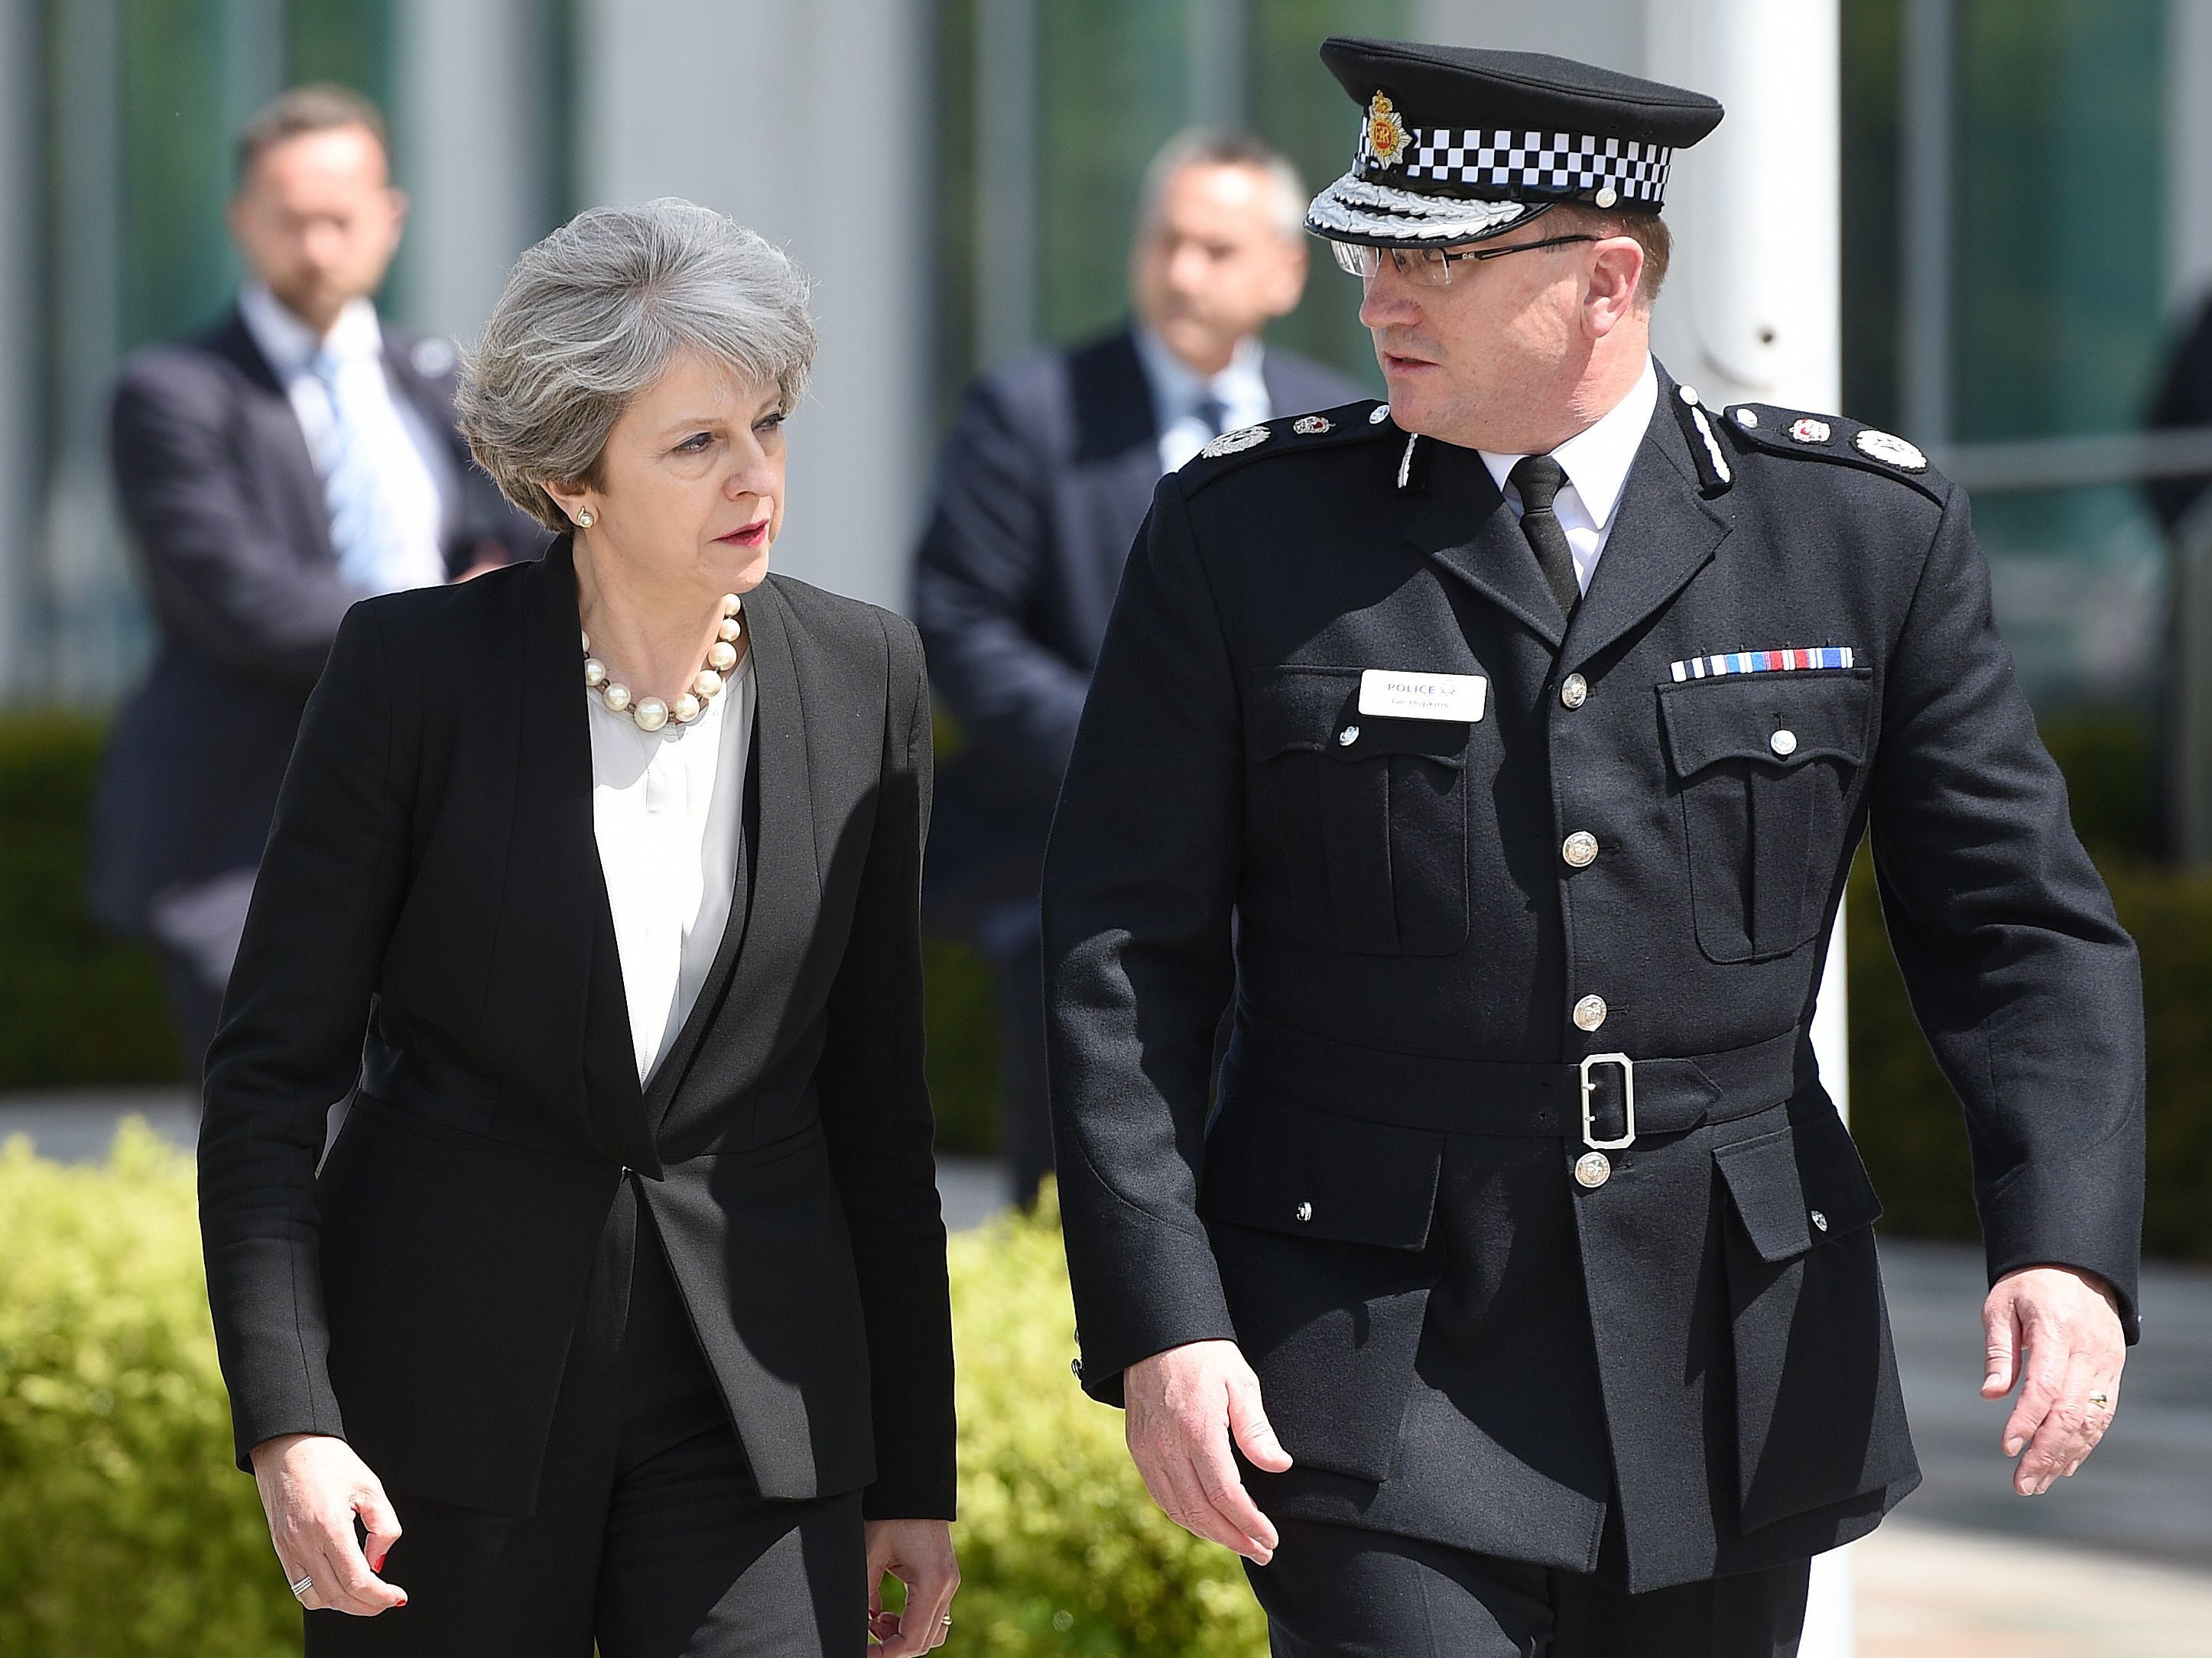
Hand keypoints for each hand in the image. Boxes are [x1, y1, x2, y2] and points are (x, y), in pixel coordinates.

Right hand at [248, 1433, 406, 1615]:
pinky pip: (300, 1586)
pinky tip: (342, 1585)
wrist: (288, 1446)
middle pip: (337, 1596)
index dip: (380, 1596)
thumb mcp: (370, 1486)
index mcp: (329, 1525)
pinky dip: (323, 1595)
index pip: (356, 1579)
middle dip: (367, 1606)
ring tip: (367, 1596)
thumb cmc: (331, 1461)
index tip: (398, 1596)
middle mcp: (303, 1542)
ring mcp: (287, 1548)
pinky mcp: (280, 1549)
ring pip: (315, 1598)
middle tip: (388, 1601)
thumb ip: (384, 1526)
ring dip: (344, 1605)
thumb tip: (379, 1564)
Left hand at [865, 1518, 957, 1653]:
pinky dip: (911, 1622)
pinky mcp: (945, 1579)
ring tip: (876, 1621)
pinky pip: (933, 1616)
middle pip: (924, 1642)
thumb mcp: (871, 1553)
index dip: (885, 1654)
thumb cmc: (892, 1514)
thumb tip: (858, 1625)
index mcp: (932, 1583)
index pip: (912, 1640)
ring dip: (904, 1636)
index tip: (862, 1652)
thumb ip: (864, 1593)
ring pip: (932, 1632)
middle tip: (865, 1635)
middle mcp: (947, 1587)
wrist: (915, 1486)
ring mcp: (950, 1584)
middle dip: (893, 1647)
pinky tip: (886, 1611)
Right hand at [1123, 1339, 1292, 1563]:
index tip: (1271, 1539)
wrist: (1156, 1333)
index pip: (1226, 1495)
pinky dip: (1184, 1515)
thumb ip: (1257, 1430)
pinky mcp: (1137, 1448)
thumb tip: (1280, 1467)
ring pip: (1178, 1510)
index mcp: (1197, 1431)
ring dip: (1209, 1533)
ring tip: (1238, 1542)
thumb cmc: (1205, 1355)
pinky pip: (1161, 1495)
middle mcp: (1167, 1446)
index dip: (1250, 1523)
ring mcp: (1147, 1450)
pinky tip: (1205, 1520)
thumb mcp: (1240, 1382)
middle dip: (1234, 1538)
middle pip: (1201, 1511)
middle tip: (1261, 1551)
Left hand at [1980, 1265, 2126, 1495]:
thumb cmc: (2029, 1285)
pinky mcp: (2114, 1372)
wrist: (2077, 1267)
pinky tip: (2064, 1466)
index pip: (2045, 1387)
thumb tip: (1990, 1395)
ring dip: (2065, 1457)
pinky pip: (2103, 1415)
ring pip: (2091, 1421)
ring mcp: (2107, 1365)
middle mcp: (2089, 1353)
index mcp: (2058, 1333)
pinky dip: (2084, 1443)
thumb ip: (1998, 1351)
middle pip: (2071, 1413)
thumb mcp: (2001, 1305)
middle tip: (2022, 1483)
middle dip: (2046, 1452)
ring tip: (2038, 1483)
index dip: (2027, 1421)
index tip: (2007, 1448)